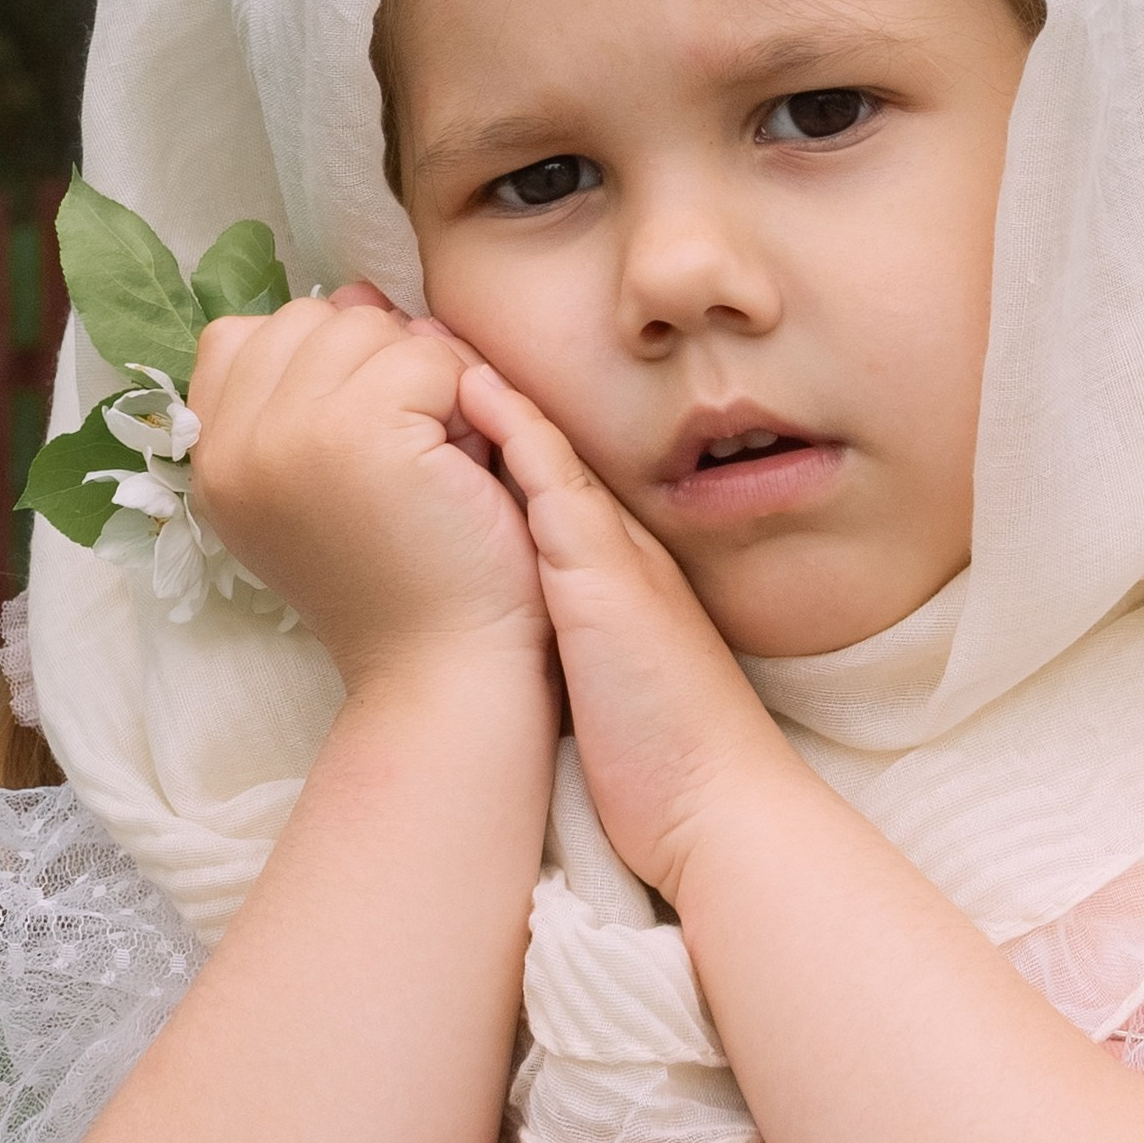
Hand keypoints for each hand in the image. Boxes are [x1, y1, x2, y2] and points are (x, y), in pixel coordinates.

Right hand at [189, 296, 551, 695]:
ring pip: (372, 327)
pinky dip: (461, 399)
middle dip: (380, 366)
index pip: (248, 332)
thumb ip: (320, 382)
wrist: (443, 663)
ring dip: (423, 380)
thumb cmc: (405, 567)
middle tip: (406, 458)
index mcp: (212, 459)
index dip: (322, 365)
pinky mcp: (360, 433)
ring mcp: (290, 436)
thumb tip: (353, 289)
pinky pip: (427, 355)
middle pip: (317, 317)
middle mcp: (232, 446)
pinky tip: (457, 468)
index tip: (358, 441)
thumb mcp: (332, 470)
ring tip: (430, 463)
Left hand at [454, 363, 796, 900]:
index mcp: (616, 568)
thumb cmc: (658, 760)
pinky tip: (476, 392)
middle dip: (483, 390)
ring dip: (491, 391)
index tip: (442, 385)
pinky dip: (516, 433)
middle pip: (542, 447)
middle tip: (424, 335)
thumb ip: (575, 629)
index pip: (546, 477)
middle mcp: (617, 545)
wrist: (719, 807)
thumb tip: (520, 620)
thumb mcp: (606, 673)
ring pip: (545, 447)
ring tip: (433, 341)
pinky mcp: (604, 579)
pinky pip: (554, 486)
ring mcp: (614, 555)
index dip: (495, 427)